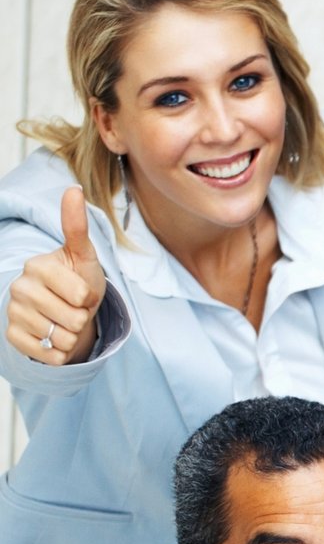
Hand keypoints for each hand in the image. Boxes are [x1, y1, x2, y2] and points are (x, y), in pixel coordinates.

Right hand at [6, 187, 107, 364]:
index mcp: (37, 266)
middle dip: (83, 317)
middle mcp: (19, 287)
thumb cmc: (78, 279)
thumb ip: (77, 226)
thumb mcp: (84, 255)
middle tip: (74, 308)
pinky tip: (54, 338)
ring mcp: (13, 312)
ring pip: (62, 338)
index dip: (90, 297)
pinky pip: (48, 354)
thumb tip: (73, 189)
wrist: (66, 309)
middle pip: (74, 319)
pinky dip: (60, 352)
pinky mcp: (13, 336)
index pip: (81, 295)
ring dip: (72, 335)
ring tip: (65, 321)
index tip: (82, 290)